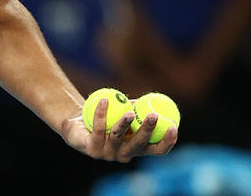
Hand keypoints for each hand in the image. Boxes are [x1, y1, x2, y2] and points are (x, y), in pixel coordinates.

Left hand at [61, 98, 176, 161]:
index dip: (167, 142)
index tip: (173, 126)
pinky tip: (104, 100)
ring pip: (118, 137)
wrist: (77, 123)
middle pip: (139, 145)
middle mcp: (124, 154)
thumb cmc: (106, 117)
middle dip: (148, 131)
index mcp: (136, 148)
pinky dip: (102, 113)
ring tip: (130, 112)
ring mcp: (107, 154)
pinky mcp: (91, 150)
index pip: (156, 150)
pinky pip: (98, 128)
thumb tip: (157, 97)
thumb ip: (138, 108)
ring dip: (124, 123)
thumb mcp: (124, 111)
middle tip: (153, 116)